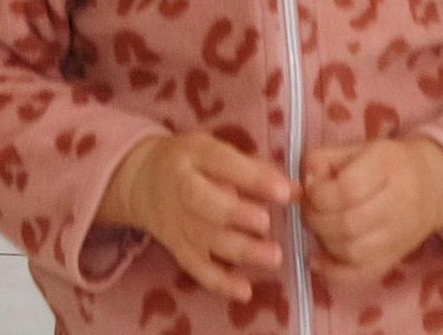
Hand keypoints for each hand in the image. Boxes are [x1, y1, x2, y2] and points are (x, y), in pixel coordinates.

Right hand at [94, 131, 295, 304]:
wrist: (143, 180)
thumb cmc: (192, 162)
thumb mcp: (215, 151)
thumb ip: (255, 169)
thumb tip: (298, 190)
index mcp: (194, 154)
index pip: (223, 163)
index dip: (254, 178)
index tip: (285, 192)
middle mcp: (182, 187)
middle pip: (206, 204)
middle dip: (238, 215)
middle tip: (266, 224)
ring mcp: (178, 221)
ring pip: (206, 239)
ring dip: (240, 250)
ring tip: (274, 256)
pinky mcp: (177, 248)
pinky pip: (198, 269)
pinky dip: (220, 283)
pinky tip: (245, 290)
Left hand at [299, 134, 442, 279]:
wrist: (433, 186)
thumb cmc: (388, 162)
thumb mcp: (357, 147)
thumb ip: (324, 160)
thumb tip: (303, 185)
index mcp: (386, 166)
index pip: (347, 189)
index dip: (319, 194)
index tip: (308, 190)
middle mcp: (397, 204)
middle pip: (348, 223)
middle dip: (316, 219)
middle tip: (308, 210)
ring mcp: (398, 237)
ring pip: (353, 252)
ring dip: (324, 242)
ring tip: (318, 227)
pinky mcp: (395, 259)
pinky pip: (363, 274)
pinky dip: (335, 273)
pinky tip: (318, 261)